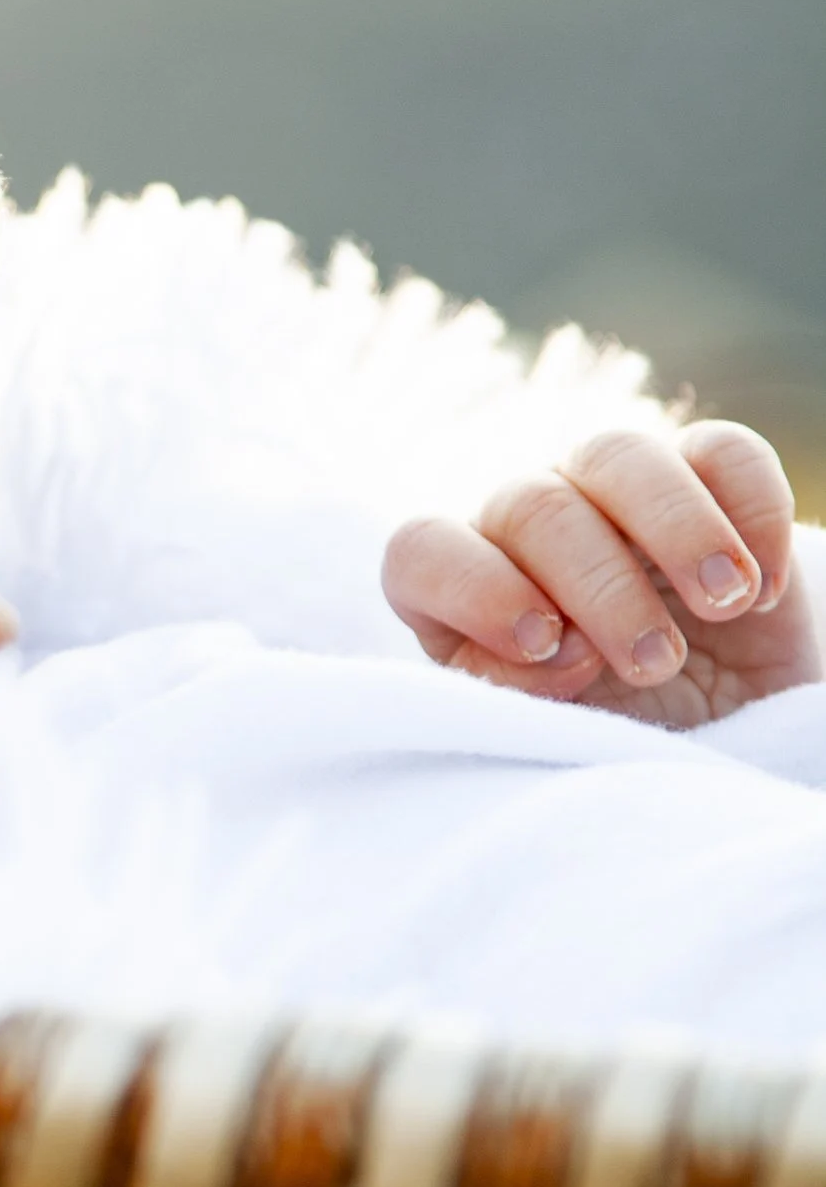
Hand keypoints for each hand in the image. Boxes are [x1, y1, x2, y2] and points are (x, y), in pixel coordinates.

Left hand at [384, 421, 819, 726]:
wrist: (723, 718)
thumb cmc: (614, 727)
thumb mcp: (555, 732)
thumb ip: (521, 696)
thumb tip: (549, 649)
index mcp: (462, 583)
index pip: (421, 551)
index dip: (473, 590)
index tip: (544, 645)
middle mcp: (524, 520)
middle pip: (534, 508)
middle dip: (598, 588)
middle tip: (655, 664)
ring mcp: (611, 486)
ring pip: (619, 456)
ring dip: (676, 531)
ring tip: (724, 605)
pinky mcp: (705, 472)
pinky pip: (722, 454)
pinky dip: (751, 512)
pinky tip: (764, 590)